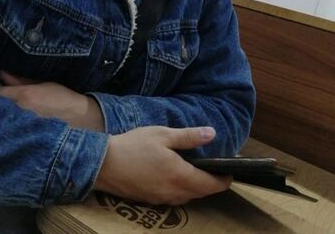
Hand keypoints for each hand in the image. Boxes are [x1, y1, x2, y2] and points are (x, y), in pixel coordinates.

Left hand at [0, 71, 103, 131]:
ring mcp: (21, 123)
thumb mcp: (41, 83)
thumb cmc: (60, 95)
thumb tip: (2, 74)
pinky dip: (5, 122)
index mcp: (22, 95)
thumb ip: (20, 80)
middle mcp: (18, 110)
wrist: (75, 115)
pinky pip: (8, 126)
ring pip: (0, 117)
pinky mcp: (25, 132)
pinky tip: (8, 120)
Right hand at [94, 126, 231, 204]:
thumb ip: (189, 137)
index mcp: (180, 175)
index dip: (223, 180)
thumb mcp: (163, 135)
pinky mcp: (150, 200)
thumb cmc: (134, 145)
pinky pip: (173, 198)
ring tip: (199, 173)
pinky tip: (177, 177)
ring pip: (187, 197)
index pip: (210, 184)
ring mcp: (161, 199)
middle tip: (217, 171)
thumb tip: (212, 133)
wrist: (104, 164)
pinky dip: (182, 190)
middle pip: (200, 193)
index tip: (230, 173)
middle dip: (211, 184)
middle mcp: (173, 192)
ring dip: (196, 188)